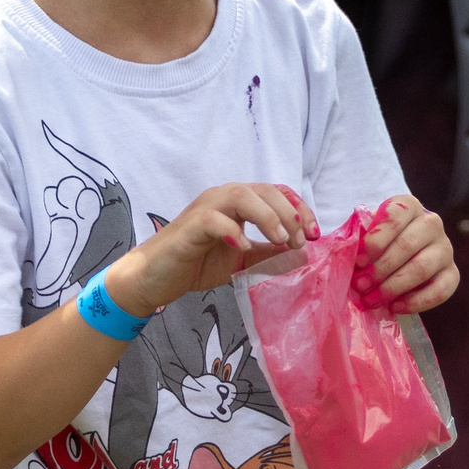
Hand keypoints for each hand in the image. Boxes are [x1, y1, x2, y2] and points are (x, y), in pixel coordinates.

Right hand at [100, 183, 318, 317]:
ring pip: (242, 195)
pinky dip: (233, 232)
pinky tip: (244, 249)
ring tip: (280, 242)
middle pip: (266, 190)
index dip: (300, 209)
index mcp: (239, 203)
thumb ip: (269, 254)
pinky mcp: (190, 226)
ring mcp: (206, 208)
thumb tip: (303, 254)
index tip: (314, 235)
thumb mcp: (243, 261)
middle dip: (290, 214)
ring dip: (268, 217)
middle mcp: (224, 198)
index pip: (278, 192)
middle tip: (299, 242)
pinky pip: (214, 219)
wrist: (155, 279)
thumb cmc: (196, 264)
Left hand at [355, 195, 457, 314]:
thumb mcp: (365, 233)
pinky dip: (416, 301)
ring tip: (372, 300)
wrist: (398, 258)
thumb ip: (358, 237)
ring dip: (394, 286)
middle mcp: (432, 223)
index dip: (375, 240)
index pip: (394, 216)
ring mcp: (445, 248)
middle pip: (407, 245)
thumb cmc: (376, 244)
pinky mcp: (452, 273)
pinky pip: (440, 289)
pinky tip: (395, 307)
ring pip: (422, 267)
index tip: (359, 261)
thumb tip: (348, 251)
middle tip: (360, 286)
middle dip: (380, 269)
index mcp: (409, 207)